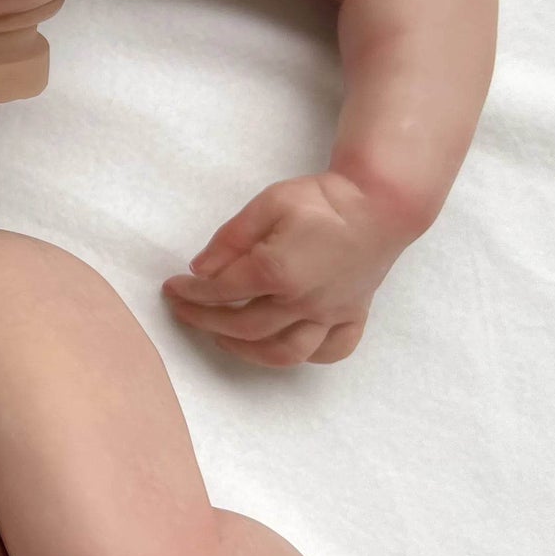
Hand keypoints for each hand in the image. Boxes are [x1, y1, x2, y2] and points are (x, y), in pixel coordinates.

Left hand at [161, 171, 411, 366]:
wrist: (382, 203)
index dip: (191, 293)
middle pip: (244, 327)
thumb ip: (231, 238)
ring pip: (284, 352)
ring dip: (246, 350)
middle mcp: (304, 302)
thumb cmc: (324, 200)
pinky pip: (330, 351)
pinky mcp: (353, 316)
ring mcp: (331, 314)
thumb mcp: (268, 203)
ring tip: (223, 337)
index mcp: (278, 272)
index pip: (222, 292)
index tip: (172, 288)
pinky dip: (305, 356)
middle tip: (184, 311)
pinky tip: (282, 345)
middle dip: (205, 322)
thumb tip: (200, 269)